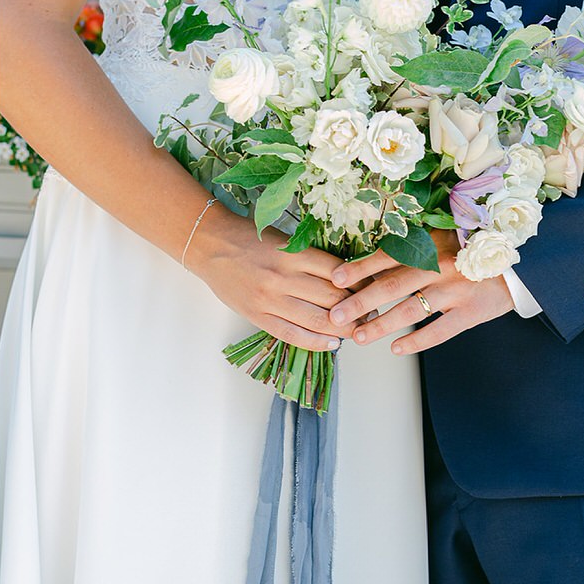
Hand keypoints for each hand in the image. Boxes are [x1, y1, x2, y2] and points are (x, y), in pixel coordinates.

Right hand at [186, 206, 357, 351]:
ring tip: (357, 331)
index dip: (361, 284)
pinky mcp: (258, 315)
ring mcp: (270, 299)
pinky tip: (332, 343)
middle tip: (372, 313)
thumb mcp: (285, 240)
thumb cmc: (250, 239)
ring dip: (342, 328)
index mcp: (294, 253)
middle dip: (358, 309)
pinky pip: (292, 334)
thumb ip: (311, 258)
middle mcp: (283, 276)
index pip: (339, 272)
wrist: (210, 245)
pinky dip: (316, 342)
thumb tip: (347, 277)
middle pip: (333, 298)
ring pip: (317, 319)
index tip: (373, 289)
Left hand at [328, 231, 514, 354]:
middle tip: (337, 316)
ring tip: (359, 337)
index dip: (360, 267)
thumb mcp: (445, 238)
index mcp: (432, 243)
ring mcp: (456, 290)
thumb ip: (414, 250)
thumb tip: (372, 265)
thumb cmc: (475, 248)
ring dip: (381, 326)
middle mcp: (441, 266)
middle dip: (360, 303)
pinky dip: (417, 342)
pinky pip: (439, 331)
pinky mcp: (471, 312)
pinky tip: (397, 349)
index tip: (335, 278)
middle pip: (392, 287)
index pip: (388, 256)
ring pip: (411, 311)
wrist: (522, 262)